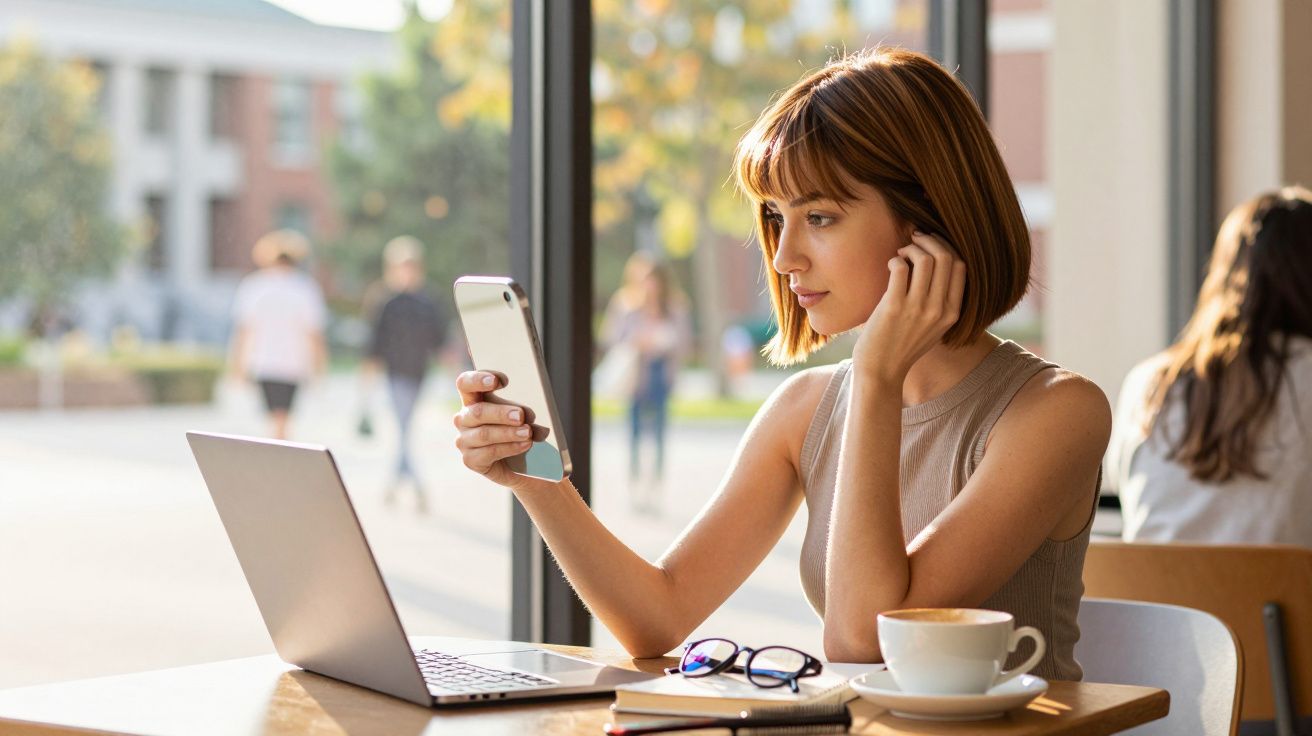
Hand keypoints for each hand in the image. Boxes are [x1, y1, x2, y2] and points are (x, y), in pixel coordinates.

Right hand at [453, 371, 552, 491]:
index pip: (465, 383)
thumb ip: (524, 414)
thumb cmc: (515, 431)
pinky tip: (525, 444)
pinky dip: (510, 448)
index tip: (498, 381)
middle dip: (501, 413)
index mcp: (472, 400)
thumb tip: (530, 416)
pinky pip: (490, 452)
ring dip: (509, 433)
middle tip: (521, 415)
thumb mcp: (520, 417)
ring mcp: (464, 440)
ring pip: (484, 434)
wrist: (516, 463)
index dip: (477, 379)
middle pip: (477, 411)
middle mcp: (464, 418)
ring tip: (528, 433)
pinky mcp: (470, 460)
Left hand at [853, 231, 965, 384]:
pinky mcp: (894, 307)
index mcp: (953, 312)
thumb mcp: (934, 326)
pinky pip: (900, 268)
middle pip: (945, 257)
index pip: (961, 266)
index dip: (946, 247)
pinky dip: (895, 260)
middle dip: (929, 241)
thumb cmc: (903, 345)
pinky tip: (891, 265)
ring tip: (901, 253)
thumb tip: (933, 260)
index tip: (931, 243)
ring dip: (911, 248)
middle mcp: (939, 309)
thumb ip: (940, 300)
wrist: (882, 371)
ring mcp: (918, 308)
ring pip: (925, 259)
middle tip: (914, 240)